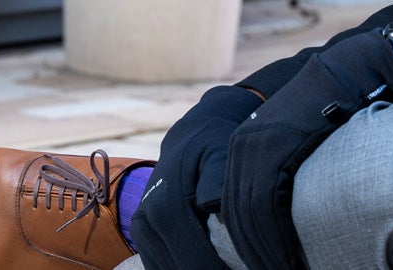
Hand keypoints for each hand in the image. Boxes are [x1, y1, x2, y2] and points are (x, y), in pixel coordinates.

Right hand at [130, 84, 264, 269]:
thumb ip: (216, 178)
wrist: (189, 136)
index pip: (196, 263)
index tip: (251, 268)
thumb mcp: (220, 152)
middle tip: (245, 265)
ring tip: (230, 263)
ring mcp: (141, 232)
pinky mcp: (143, 237)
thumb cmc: (212, 145)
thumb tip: (210, 204)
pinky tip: (212, 259)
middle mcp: (147, 223)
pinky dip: (185, 265)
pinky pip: (163, 266)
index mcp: (166, 207)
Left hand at [219, 29, 392, 269]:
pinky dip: (275, 238)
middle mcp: (244, 142)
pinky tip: (289, 261)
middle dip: (252, 252)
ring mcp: (256, 141)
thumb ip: (288, 170)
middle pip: (235, 214)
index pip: (234, 206)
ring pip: (247, 215)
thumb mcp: (305, 141)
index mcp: (248, 144)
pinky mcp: (275, 143)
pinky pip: (264, 203)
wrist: (359, 70)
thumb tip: (287, 212)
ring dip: (264, 252)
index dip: (245, 242)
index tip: (259, 265)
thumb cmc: (342, 110)